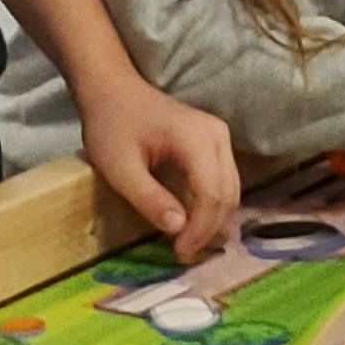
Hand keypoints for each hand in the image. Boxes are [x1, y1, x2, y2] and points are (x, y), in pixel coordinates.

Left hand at [75, 73, 239, 258]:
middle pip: (228, 193)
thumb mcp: (119, 168)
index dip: (199, 229)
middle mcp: (217, 135)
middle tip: (183, 253)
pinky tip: (192, 222)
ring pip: (231, 189)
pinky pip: (224, 181)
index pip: (211, 193)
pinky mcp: (215, 142)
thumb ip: (149, 198)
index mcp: (196, 139)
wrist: (113, 91)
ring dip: (213, 220)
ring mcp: (220, 136)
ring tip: (188, 242)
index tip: (179, 253)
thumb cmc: (112, 125)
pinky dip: (213, 205)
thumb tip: (178, 230)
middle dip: (209, 229)